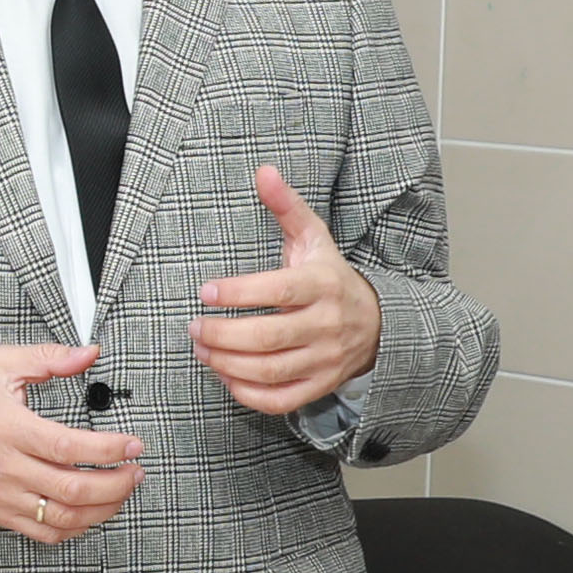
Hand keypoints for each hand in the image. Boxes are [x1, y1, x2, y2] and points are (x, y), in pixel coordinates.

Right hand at [0, 341, 144, 545]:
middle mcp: (8, 467)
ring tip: (123, 491)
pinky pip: (45, 532)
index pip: (67, 448)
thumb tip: (87, 353)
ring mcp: (5, 495)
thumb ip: (48, 358)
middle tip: (136, 470)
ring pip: (63, 517)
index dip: (108, 450)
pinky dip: (76, 528)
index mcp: (9, 428)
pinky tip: (92, 512)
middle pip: (73, 489)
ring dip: (103, 508)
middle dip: (116, 483)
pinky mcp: (1, 513)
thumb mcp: (0, 364)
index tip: (132, 444)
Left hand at [191, 166, 384, 417]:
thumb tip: (264, 172)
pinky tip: (225, 375)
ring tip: (202, 349)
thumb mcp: (314, 238)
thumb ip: (287, 207)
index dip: (239, 294)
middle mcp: (326, 324)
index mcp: (323, 285)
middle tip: (194, 327)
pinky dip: (247, 393)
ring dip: (227, 364)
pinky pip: (280, 400)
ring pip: (270, 371)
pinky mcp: (319, 386)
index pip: (278, 291)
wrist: (377, 324)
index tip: (206, 291)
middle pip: (268, 337)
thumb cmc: (331, 278)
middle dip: (223, 335)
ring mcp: (324, 359)